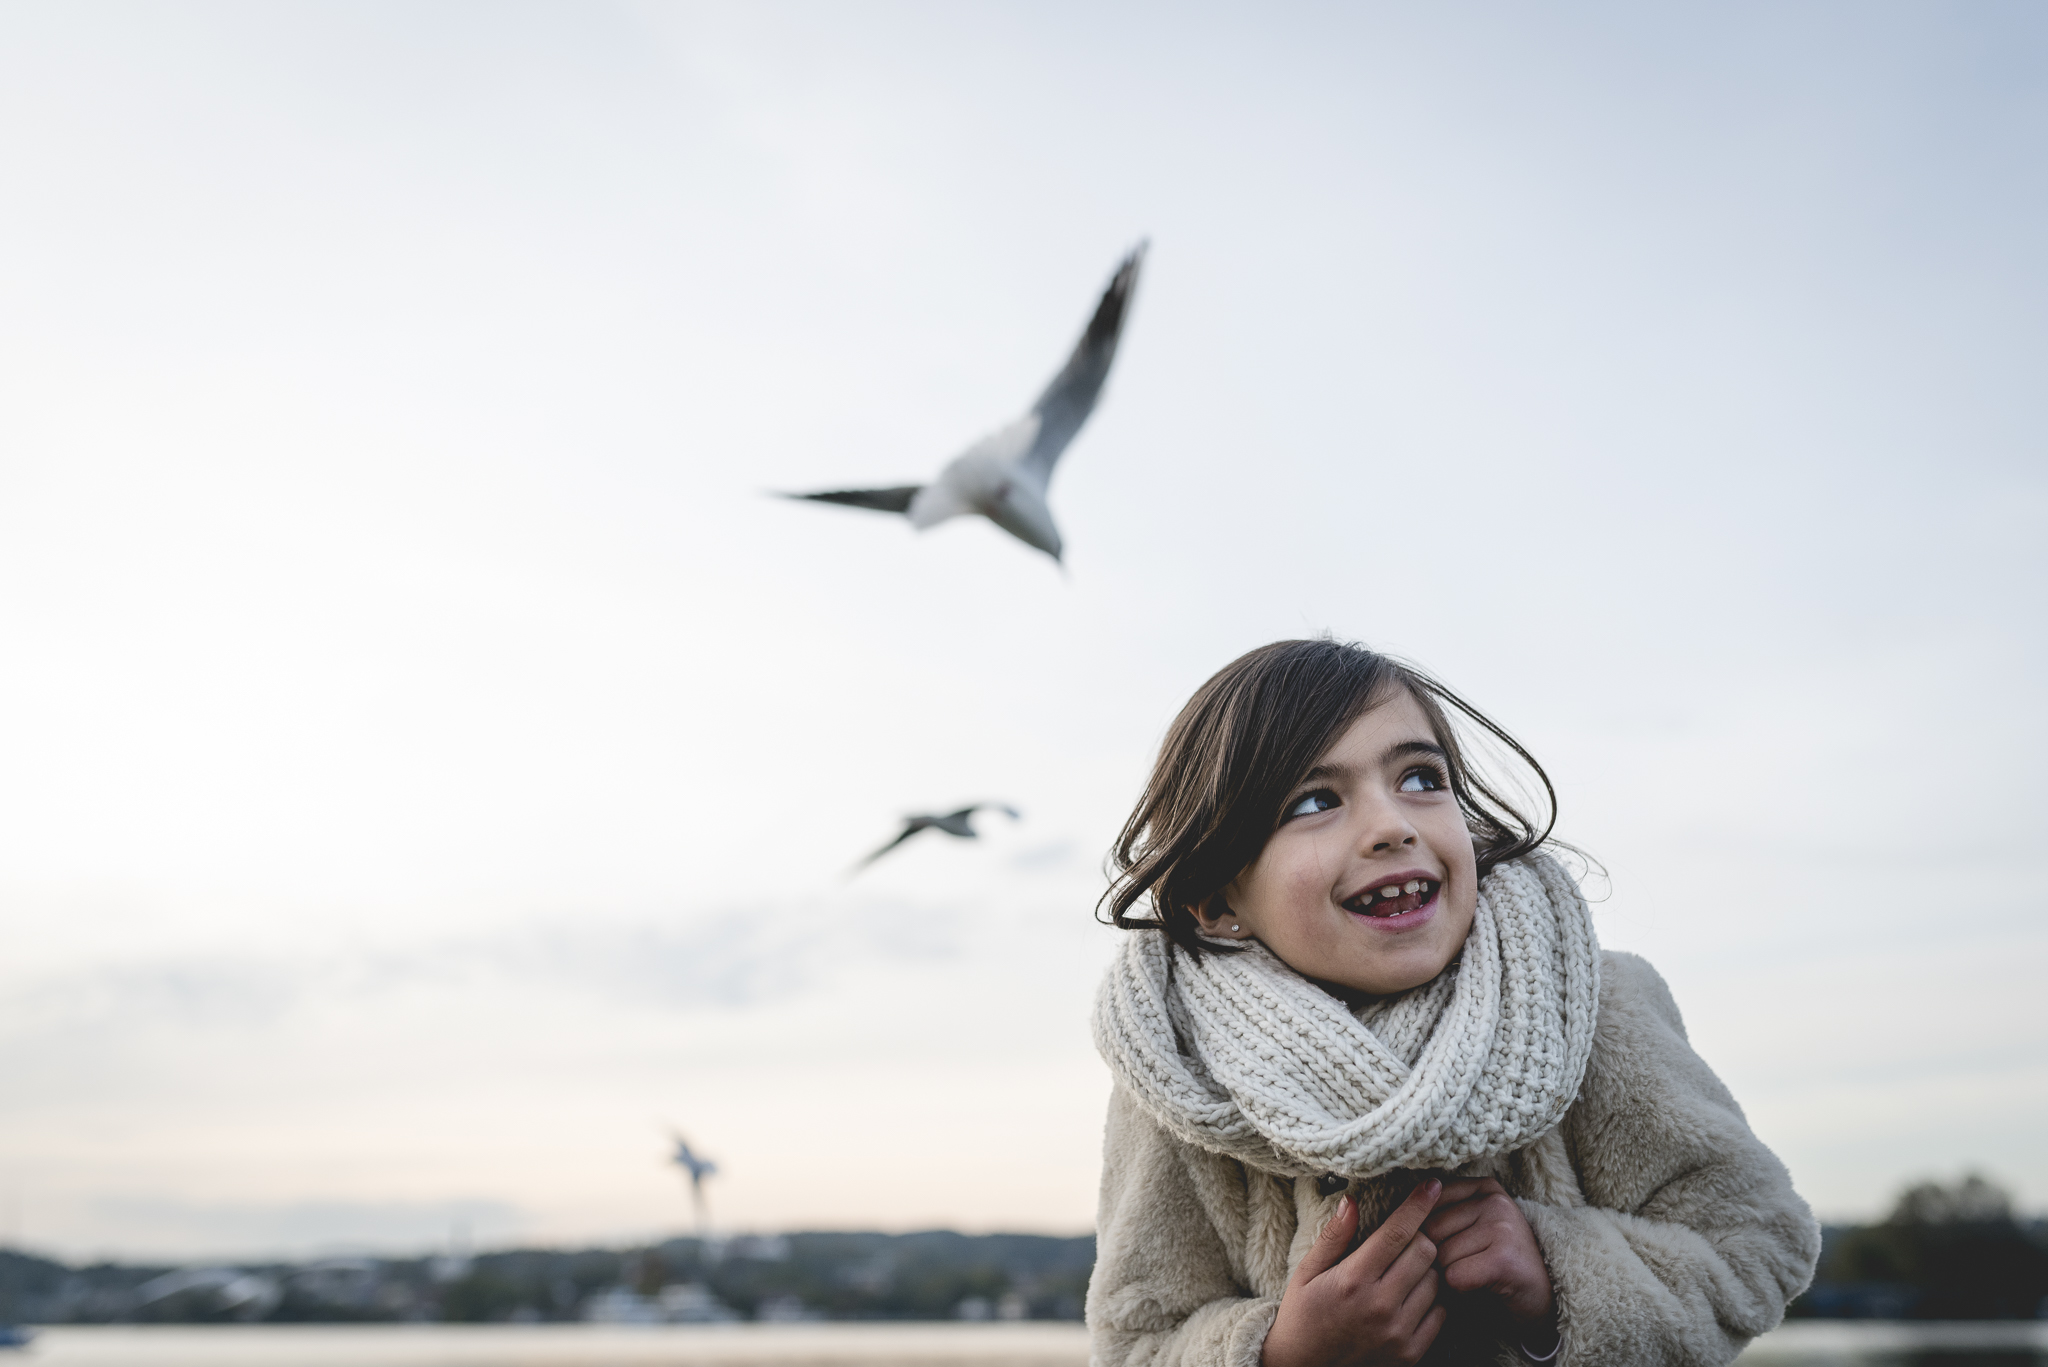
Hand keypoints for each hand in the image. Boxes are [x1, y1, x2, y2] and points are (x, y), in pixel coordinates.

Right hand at [1260, 1179, 1446, 1366]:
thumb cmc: (1303, 1314)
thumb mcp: (1307, 1272)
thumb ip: (1333, 1236)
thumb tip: (1352, 1201)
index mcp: (1353, 1280)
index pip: (1397, 1232)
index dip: (1418, 1204)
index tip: (1431, 1184)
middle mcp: (1380, 1306)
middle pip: (1426, 1251)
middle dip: (1419, 1237)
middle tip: (1403, 1240)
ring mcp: (1398, 1332)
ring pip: (1436, 1280)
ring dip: (1425, 1269)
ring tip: (1402, 1272)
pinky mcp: (1410, 1352)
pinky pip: (1440, 1312)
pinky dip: (1431, 1299)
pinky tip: (1409, 1297)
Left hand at [1421, 1178, 1554, 1332]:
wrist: (1542, 1299)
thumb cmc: (1495, 1262)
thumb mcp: (1471, 1227)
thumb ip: (1440, 1213)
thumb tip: (1392, 1213)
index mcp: (1484, 1186)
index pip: (1427, 1202)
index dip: (1423, 1231)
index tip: (1441, 1245)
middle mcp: (1495, 1201)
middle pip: (1430, 1229)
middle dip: (1435, 1256)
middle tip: (1461, 1265)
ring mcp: (1502, 1228)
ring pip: (1440, 1254)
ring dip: (1448, 1275)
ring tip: (1473, 1275)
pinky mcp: (1503, 1260)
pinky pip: (1454, 1276)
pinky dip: (1459, 1289)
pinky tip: (1479, 1288)